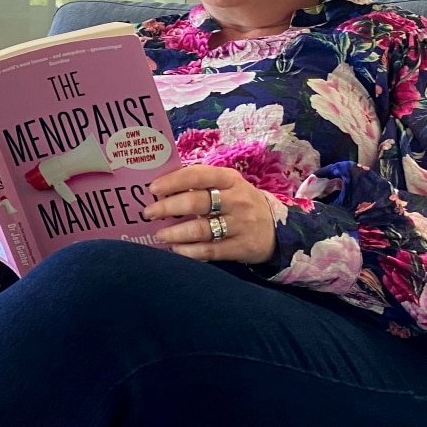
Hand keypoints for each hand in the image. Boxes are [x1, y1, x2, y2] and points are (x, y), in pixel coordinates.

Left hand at [142, 165, 276, 264]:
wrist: (277, 229)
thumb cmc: (240, 203)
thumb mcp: (228, 187)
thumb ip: (202, 185)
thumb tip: (162, 188)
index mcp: (230, 179)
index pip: (198, 174)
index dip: (173, 181)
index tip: (153, 188)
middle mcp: (237, 200)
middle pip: (197, 202)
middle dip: (168, 207)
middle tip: (149, 213)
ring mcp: (241, 224)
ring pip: (201, 229)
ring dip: (175, 233)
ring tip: (159, 235)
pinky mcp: (241, 247)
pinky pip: (210, 251)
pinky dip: (189, 251)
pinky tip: (177, 249)